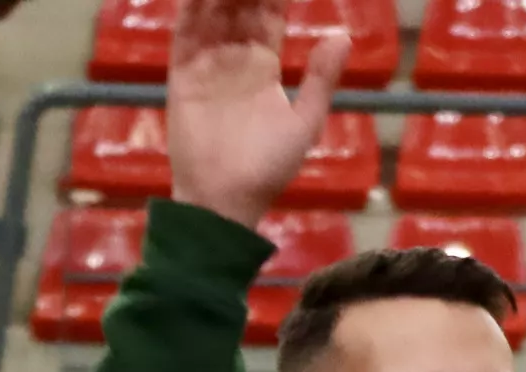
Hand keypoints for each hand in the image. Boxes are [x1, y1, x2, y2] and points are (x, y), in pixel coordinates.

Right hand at [165, 0, 346, 231]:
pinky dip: (192, 7)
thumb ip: (321, 79)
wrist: (224, 199)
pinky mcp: (181, 72)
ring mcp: (206, 62)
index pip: (269, 13)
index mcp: (264, 64)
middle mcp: (234, 57)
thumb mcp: (304, 123)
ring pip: (211, 10)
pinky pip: (185, 31)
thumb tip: (344, 35)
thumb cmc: (268, 167)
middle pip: (239, 5)